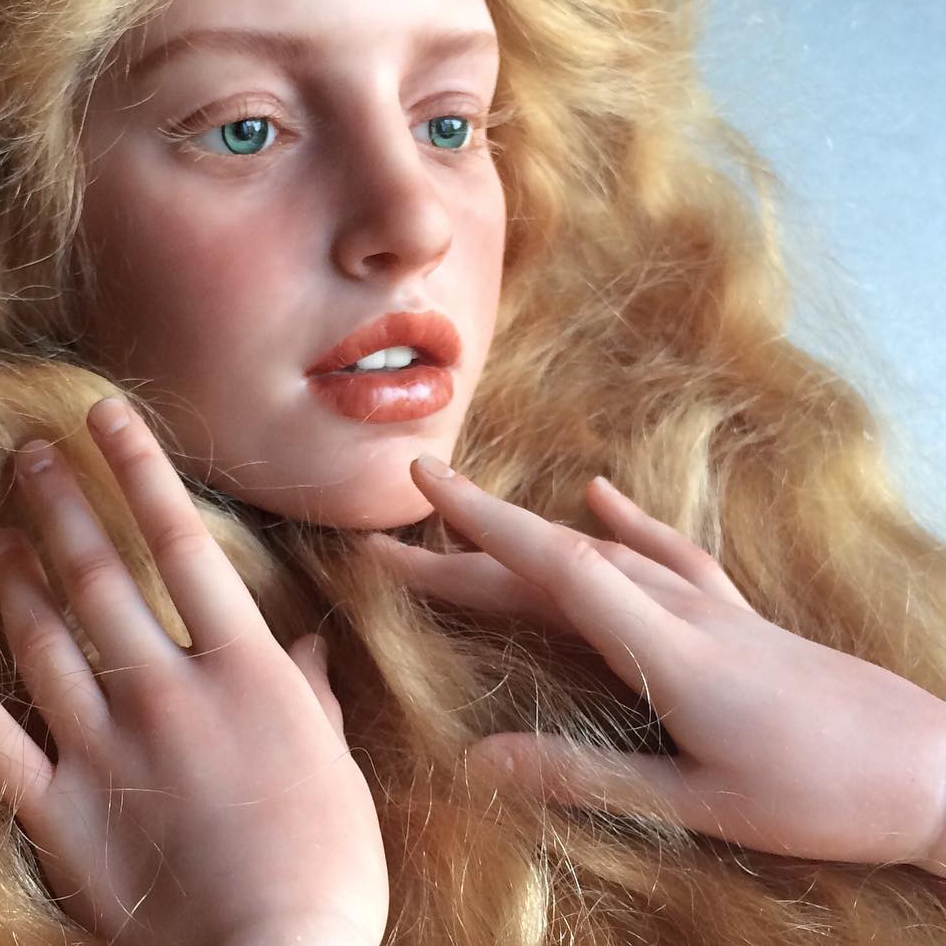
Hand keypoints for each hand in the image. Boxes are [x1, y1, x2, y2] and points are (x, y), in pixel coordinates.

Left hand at [0, 397, 387, 945]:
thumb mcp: (334, 764)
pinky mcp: (60, 811)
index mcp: (245, 674)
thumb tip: (307, 644)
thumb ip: (311, 694)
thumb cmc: (325, 865)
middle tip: (33, 451)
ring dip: (17, 570)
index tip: (110, 418)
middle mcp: (168, 693)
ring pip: (45, 638)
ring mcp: (106, 750)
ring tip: (0, 520)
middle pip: (102, 577)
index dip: (143, 473)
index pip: (185, 546)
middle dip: (65, 503)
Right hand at [371, 456, 945, 872]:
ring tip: (462, 538)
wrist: (935, 769)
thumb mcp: (698, 801)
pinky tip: (597, 493)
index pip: (553, 566)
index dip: (481, 522)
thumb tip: (479, 762)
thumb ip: (584, 774)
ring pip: (598, 555)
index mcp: (665, 649)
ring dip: (524, 541)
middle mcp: (678, 608)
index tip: (420, 482)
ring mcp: (708, 603)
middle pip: (555, 561)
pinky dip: (625, 521)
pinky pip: (666, 552)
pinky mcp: (733, 611)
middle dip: (468, 545)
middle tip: (390, 546)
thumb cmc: (821, 796)